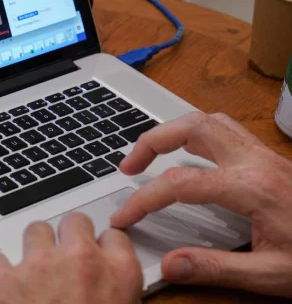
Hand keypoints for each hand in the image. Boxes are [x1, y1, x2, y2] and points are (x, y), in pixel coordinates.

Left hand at [0, 215, 141, 303]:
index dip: (102, 247)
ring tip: (33, 275)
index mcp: (119, 275)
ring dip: (34, 249)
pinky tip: (2, 288)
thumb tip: (108, 293)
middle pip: (74, 221)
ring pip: (35, 230)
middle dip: (67, 237)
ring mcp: (40, 265)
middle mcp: (81, 260)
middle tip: (63, 258)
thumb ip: (117, 297)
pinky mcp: (3, 280)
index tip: (96, 255)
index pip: (114, 237)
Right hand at [111, 112, 291, 297]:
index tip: (123, 216)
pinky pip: (224, 129)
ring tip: (151, 154)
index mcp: (251, 187)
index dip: (143, 200)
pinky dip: (197, 133)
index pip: (179, 184)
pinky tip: (190, 155)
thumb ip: (216, 269)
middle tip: (128, 167)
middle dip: (151, 142)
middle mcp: (254, 160)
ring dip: (172, 131)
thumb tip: (169, 265)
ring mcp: (263, 154)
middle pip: (191, 127)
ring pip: (208, 120)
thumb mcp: (271, 275)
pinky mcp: (269, 157)